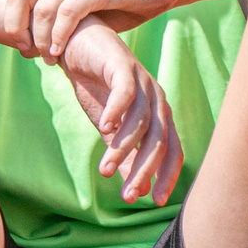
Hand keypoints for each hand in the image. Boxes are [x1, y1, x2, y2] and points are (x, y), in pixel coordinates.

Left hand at [0, 0, 175, 61]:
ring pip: (39, 4)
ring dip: (36, 35)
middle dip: (10, 19)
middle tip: (16, 45)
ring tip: (42, 56)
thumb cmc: (121, 1)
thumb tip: (36, 45)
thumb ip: (59, 23)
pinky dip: (57, 34)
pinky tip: (56, 51)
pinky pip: (66, 12)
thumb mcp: (83, 12)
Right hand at [56, 19, 182, 205]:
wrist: (76, 45)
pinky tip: (104, 128)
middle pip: (158, 140)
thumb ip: (123, 154)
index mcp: (157, 115)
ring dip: (123, 148)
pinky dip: (117, 111)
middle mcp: (156, 99)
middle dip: (144, 171)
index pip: (172, 150)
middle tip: (128, 196)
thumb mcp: (109, 128)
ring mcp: (141, 81)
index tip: (154, 202)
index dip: (166, 176)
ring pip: (140, 121)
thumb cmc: (95, 87)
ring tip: (104, 169)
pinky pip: (124, 92)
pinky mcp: (122, 65)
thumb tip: (135, 190)